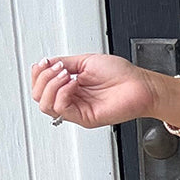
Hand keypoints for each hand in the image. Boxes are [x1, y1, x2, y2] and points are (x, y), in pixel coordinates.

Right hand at [30, 54, 155, 129]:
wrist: (141, 85)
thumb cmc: (123, 75)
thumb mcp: (86, 61)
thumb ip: (64, 63)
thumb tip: (46, 63)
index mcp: (70, 87)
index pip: (41, 86)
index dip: (38, 73)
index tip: (46, 62)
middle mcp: (72, 100)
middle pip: (39, 97)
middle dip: (43, 78)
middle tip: (58, 69)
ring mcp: (78, 110)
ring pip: (46, 105)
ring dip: (51, 85)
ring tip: (67, 75)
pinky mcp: (85, 118)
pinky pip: (62, 108)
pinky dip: (63, 93)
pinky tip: (74, 83)